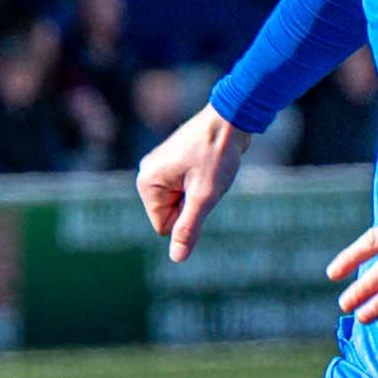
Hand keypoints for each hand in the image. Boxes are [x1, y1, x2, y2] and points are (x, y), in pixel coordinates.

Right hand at [136, 105, 246, 260]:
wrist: (230, 118)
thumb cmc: (216, 155)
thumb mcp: (204, 197)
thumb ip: (188, 229)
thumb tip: (177, 259)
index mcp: (147, 183)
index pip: (164, 227)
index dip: (188, 217)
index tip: (199, 191)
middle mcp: (146, 174)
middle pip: (170, 215)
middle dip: (192, 205)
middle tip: (206, 180)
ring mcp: (159, 167)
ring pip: (180, 203)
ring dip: (198, 194)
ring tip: (207, 171)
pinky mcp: (172, 163)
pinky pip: (185, 190)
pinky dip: (200, 184)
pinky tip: (207, 165)